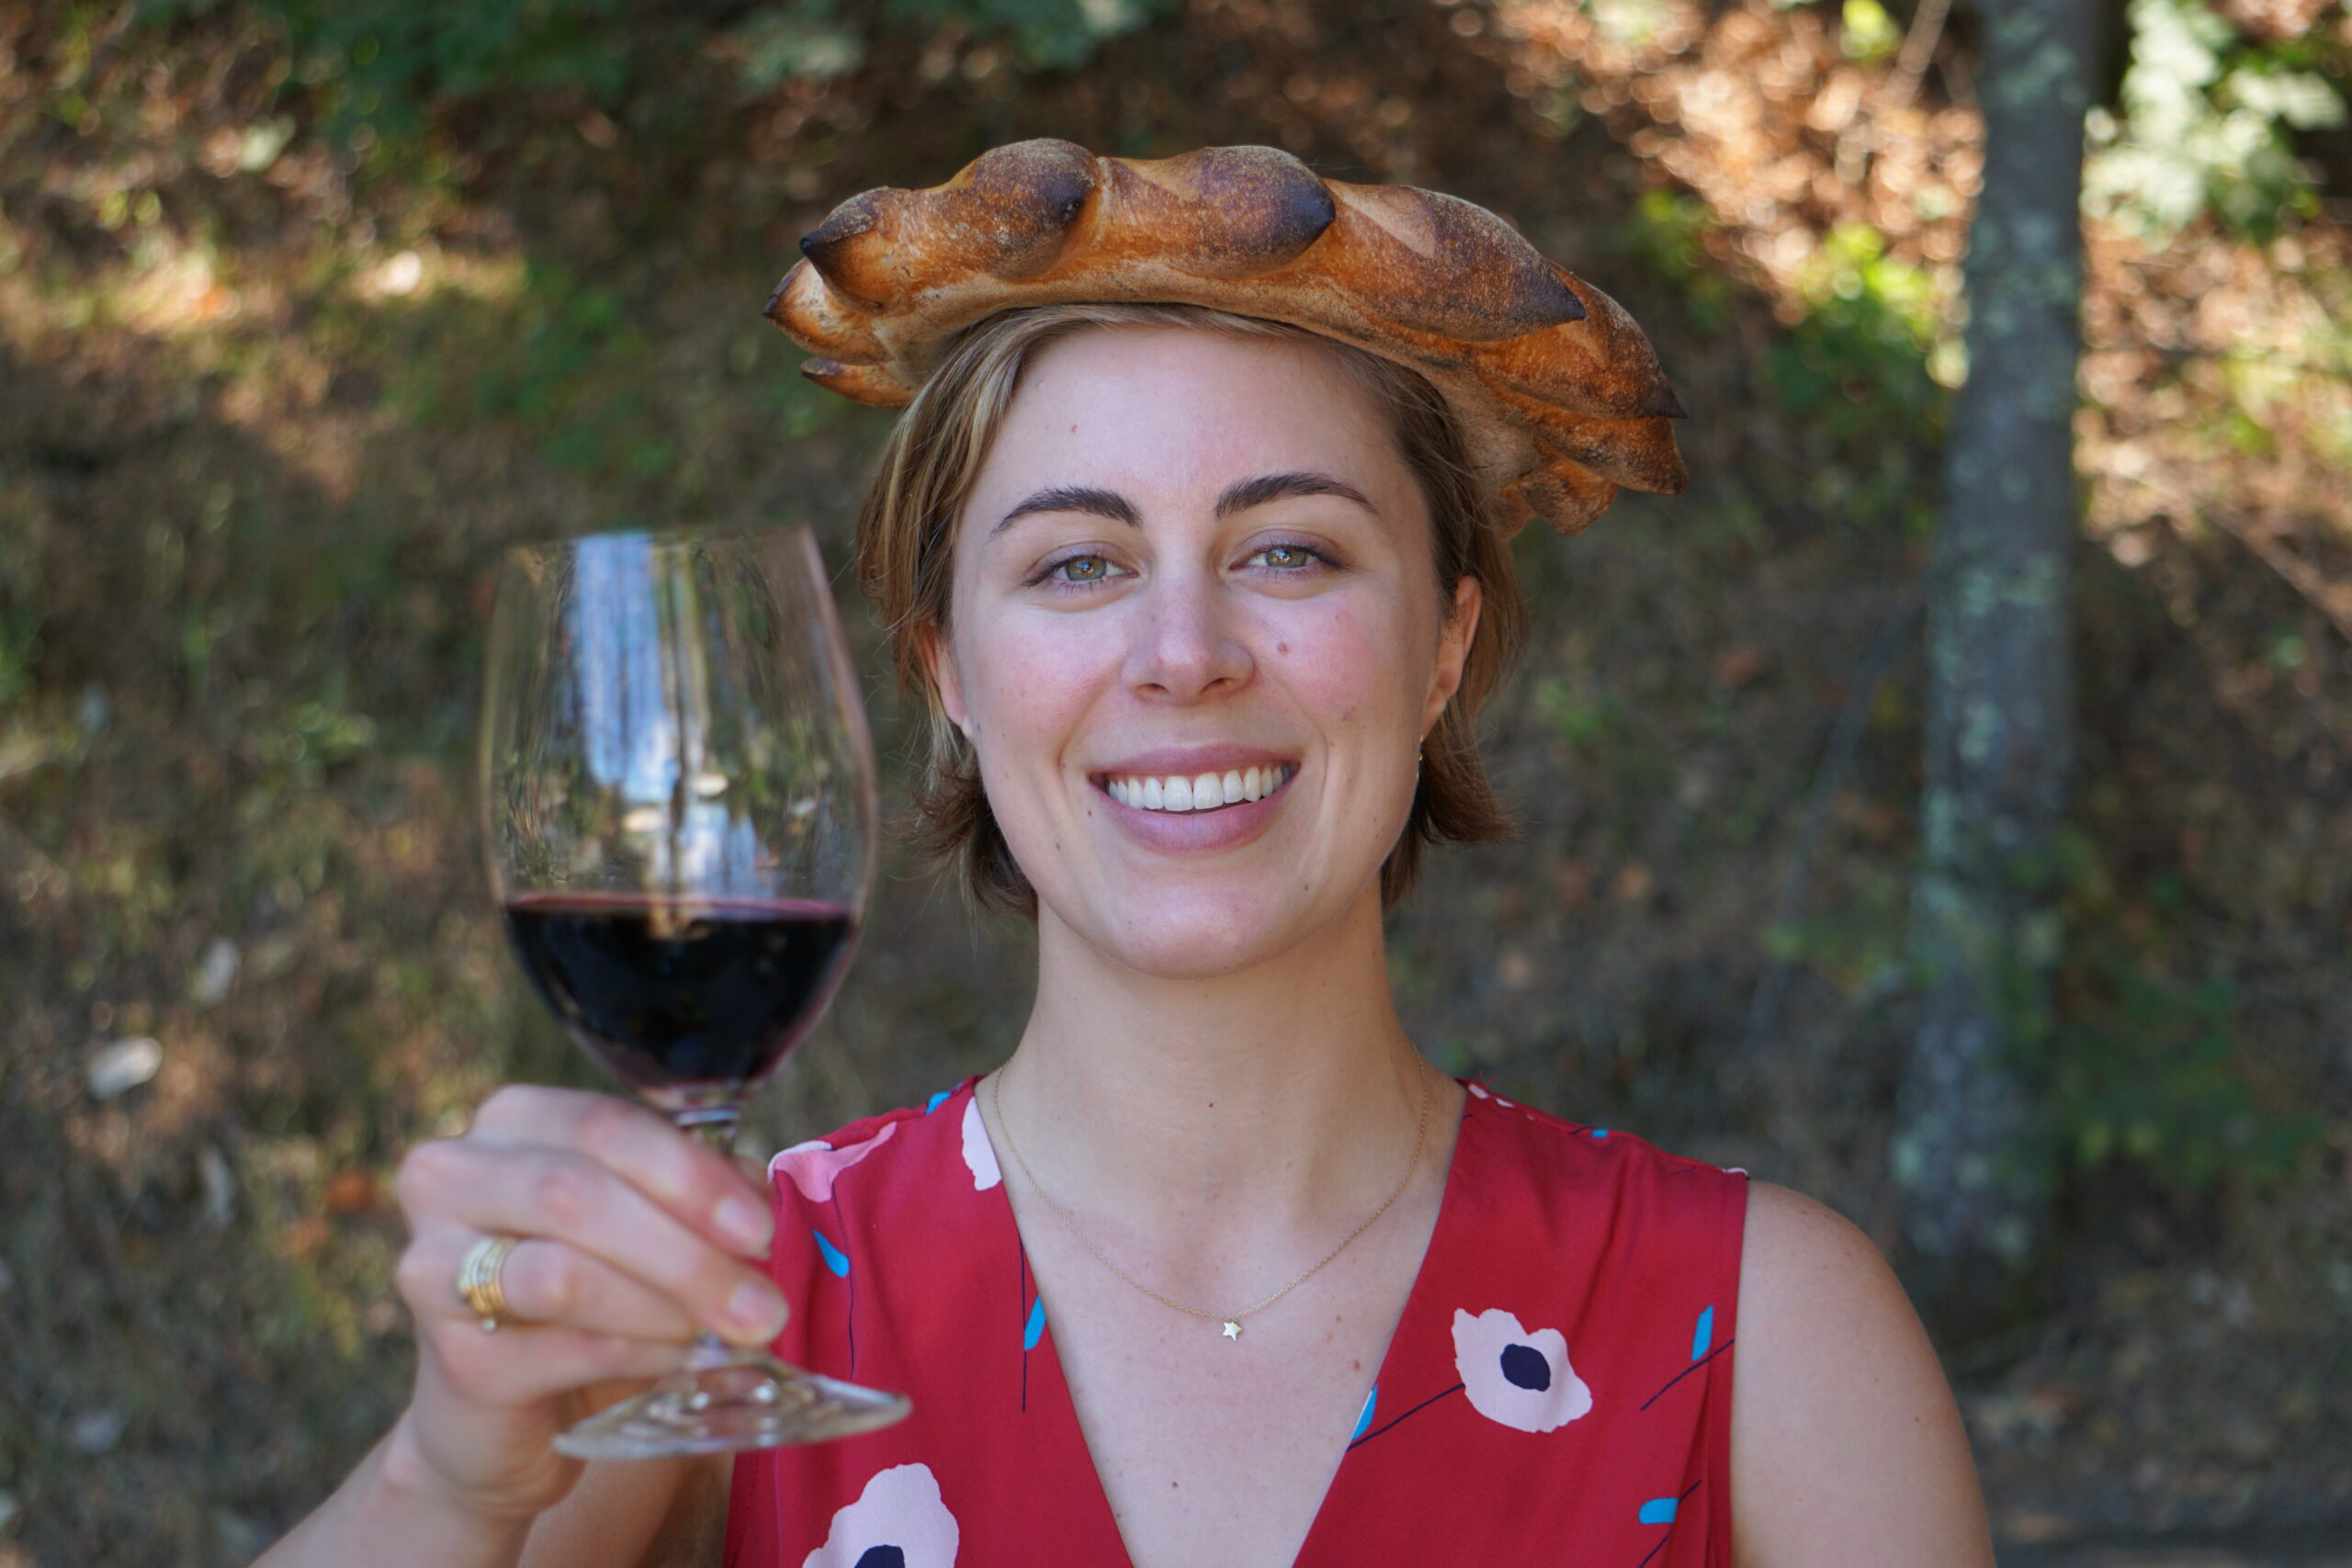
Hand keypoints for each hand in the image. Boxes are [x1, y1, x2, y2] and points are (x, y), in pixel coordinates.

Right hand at [385, 1086, 788, 1522]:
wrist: (509, 1407)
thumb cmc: (590, 1288)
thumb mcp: (646, 1221)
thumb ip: (696, 1194)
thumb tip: (759, 1196)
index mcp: (513, 1121)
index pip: (605, 1126)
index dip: (690, 1175)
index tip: (760, 1229)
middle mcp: (452, 1179)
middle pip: (577, 1196)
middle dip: (686, 1252)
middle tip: (763, 1305)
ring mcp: (435, 1267)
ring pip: (563, 1276)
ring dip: (666, 1307)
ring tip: (731, 1334)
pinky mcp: (455, 1360)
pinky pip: (565, 1350)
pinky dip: (642, 1356)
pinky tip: (686, 1364)